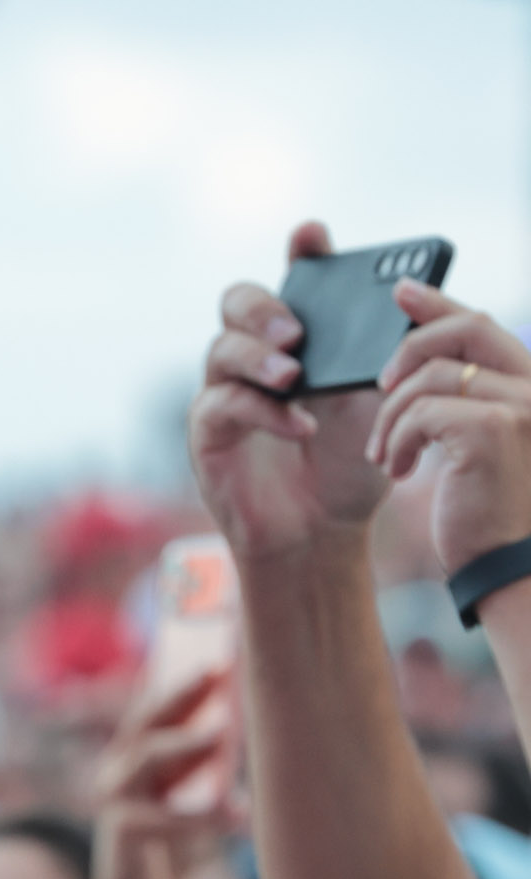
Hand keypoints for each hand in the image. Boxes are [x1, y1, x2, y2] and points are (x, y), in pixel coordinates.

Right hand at [92, 665, 244, 878]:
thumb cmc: (181, 833)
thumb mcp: (197, 785)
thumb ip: (210, 754)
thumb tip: (255, 714)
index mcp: (136, 752)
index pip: (155, 702)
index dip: (180, 677)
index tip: (214, 651)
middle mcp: (118, 767)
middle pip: (146, 720)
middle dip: (180, 693)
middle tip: (217, 671)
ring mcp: (114, 798)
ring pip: (146, 758)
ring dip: (184, 743)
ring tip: (219, 733)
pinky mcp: (123, 830)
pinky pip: (164, 817)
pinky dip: (202, 818)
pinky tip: (241, 817)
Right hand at [191, 223, 389, 558]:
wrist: (322, 528)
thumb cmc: (348, 461)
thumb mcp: (376, 398)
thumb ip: (375, 354)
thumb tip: (395, 308)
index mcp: (298, 339)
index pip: (293, 282)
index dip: (299, 253)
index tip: (311, 236)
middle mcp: (255, 355)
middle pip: (236, 302)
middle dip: (263, 308)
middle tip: (295, 331)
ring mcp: (225, 391)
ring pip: (221, 349)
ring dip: (258, 358)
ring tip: (293, 377)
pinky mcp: (208, 432)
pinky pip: (222, 405)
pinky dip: (263, 411)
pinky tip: (298, 425)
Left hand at [366, 281, 530, 575]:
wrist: (511, 567)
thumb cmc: (490, 513)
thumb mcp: (478, 447)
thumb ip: (461, 404)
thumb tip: (414, 370)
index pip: (483, 325)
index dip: (439, 303)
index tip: (400, 292)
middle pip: (464, 329)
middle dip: (408, 349)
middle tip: (381, 387)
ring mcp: (521, 405)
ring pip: (431, 375)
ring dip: (392, 414)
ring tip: (388, 454)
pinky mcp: (493, 430)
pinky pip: (421, 411)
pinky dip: (398, 438)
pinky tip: (400, 470)